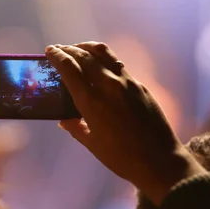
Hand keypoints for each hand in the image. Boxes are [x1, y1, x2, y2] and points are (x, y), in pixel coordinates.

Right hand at [46, 42, 204, 203]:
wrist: (160, 160)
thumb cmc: (121, 157)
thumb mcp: (92, 144)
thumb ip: (75, 127)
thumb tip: (64, 119)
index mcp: (92, 102)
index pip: (70, 68)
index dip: (57, 56)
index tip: (49, 51)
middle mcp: (109, 86)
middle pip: (85, 55)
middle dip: (69, 49)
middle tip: (59, 49)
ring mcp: (127, 83)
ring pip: (104, 53)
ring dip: (87, 47)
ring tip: (78, 49)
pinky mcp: (140, 85)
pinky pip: (117, 65)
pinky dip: (103, 60)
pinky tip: (100, 66)